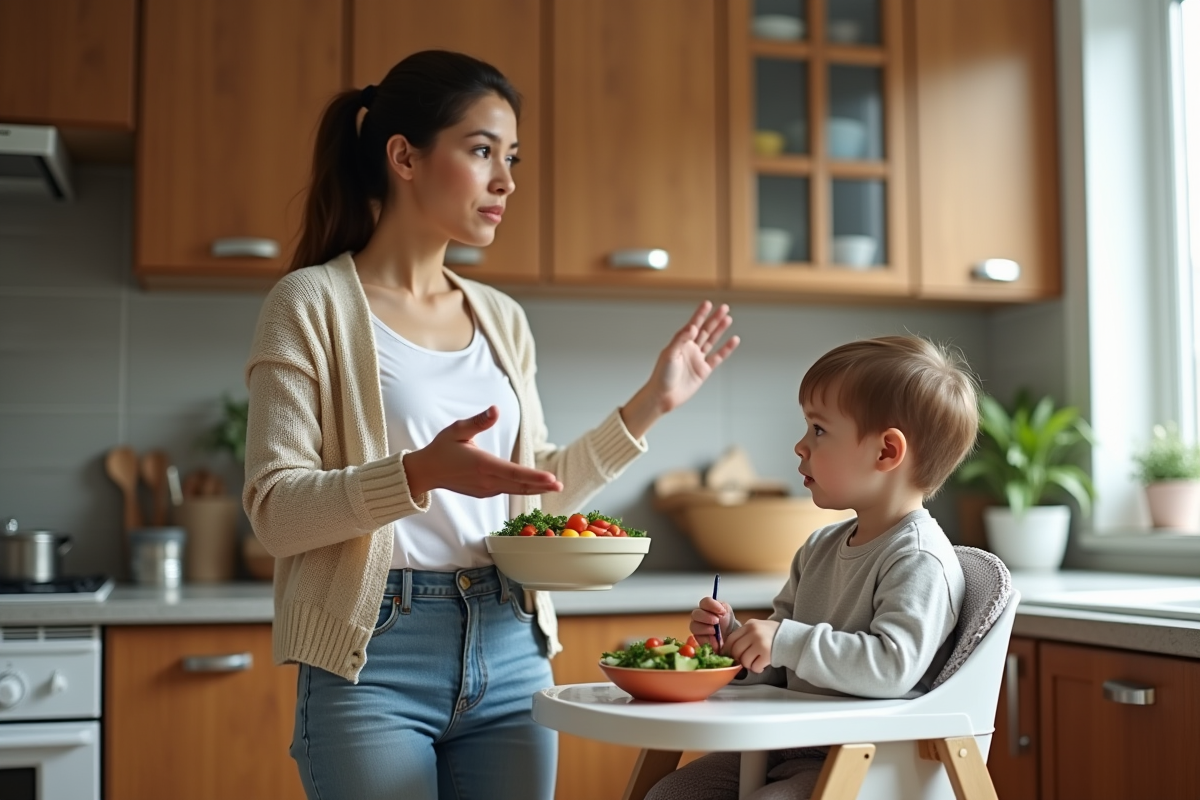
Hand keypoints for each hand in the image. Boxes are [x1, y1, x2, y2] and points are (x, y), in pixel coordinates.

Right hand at [403, 406, 562, 497]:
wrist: (427, 471)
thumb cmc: (442, 448)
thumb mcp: (458, 430)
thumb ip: (478, 421)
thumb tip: (495, 410)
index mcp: (482, 465)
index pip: (514, 472)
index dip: (535, 477)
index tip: (551, 479)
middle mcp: (486, 480)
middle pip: (519, 485)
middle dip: (542, 486)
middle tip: (560, 485)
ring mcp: (486, 489)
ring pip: (515, 490)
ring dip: (535, 488)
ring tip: (553, 487)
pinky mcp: (484, 493)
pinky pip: (507, 490)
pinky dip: (522, 488)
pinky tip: (534, 486)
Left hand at [621, 302, 740, 437]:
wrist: (663, 396)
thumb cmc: (662, 375)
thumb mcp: (669, 354)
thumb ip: (681, 340)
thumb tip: (692, 327)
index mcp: (680, 343)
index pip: (693, 324)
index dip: (700, 314)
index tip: (708, 303)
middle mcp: (690, 348)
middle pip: (705, 330)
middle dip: (714, 318)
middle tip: (724, 307)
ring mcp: (698, 359)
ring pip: (712, 340)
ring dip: (720, 330)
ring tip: (728, 318)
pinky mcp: (704, 370)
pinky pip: (718, 357)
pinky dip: (726, 349)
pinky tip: (733, 340)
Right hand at [689, 596, 731, 649]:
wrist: (730, 635)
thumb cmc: (727, 621)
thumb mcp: (727, 610)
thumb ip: (722, 606)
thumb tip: (719, 610)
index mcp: (706, 606)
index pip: (704, 602)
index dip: (712, 605)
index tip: (722, 611)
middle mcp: (698, 615)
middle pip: (695, 614)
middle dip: (707, 617)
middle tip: (717, 622)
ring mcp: (696, 627)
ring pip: (694, 626)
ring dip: (706, 629)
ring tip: (715, 632)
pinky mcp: (697, 638)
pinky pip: (698, 638)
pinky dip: (707, 639)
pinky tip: (714, 640)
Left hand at [725, 619, 779, 673]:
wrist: (793, 638)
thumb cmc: (773, 635)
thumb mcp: (758, 627)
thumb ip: (745, 634)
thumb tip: (730, 649)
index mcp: (750, 625)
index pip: (731, 638)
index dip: (727, 650)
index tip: (728, 656)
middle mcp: (754, 632)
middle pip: (736, 650)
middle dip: (738, 659)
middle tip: (744, 661)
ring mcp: (760, 643)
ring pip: (744, 660)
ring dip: (748, 665)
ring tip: (755, 662)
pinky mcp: (767, 654)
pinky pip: (755, 666)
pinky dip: (756, 669)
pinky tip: (762, 665)